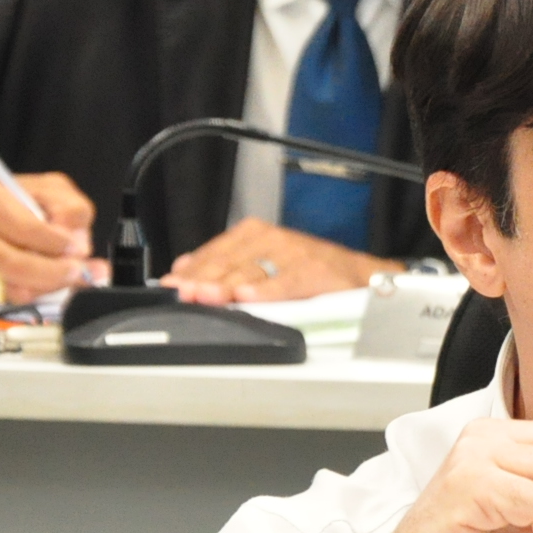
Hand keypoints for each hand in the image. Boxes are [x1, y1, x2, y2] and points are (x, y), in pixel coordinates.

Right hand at [0, 174, 100, 303]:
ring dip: (51, 287)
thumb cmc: (17, 201)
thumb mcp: (49, 190)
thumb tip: (79, 243)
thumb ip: (69, 209)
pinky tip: (53, 285)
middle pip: (16, 265)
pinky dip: (38, 296)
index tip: (79, 248)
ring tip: (74, 278)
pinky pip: (12, 301)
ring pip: (14, 289)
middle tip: (79, 270)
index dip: (56, 243)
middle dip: (55, 272)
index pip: (26, 229)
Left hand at [162, 219, 400, 302]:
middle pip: (227, 262)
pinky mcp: (314, 271)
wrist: (361, 276)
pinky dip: (266, 290)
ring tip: (206, 297)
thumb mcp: (265, 264)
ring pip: (251, 271)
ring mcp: (293, 254)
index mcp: (255, 235)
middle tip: (182, 294)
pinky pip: (285, 281)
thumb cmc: (313, 273)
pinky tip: (248, 297)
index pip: (213, 253)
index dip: (189, 272)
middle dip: (202, 281)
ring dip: (225, 286)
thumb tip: (184, 271)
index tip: (170, 286)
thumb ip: (226, 267)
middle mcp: (271, 239)